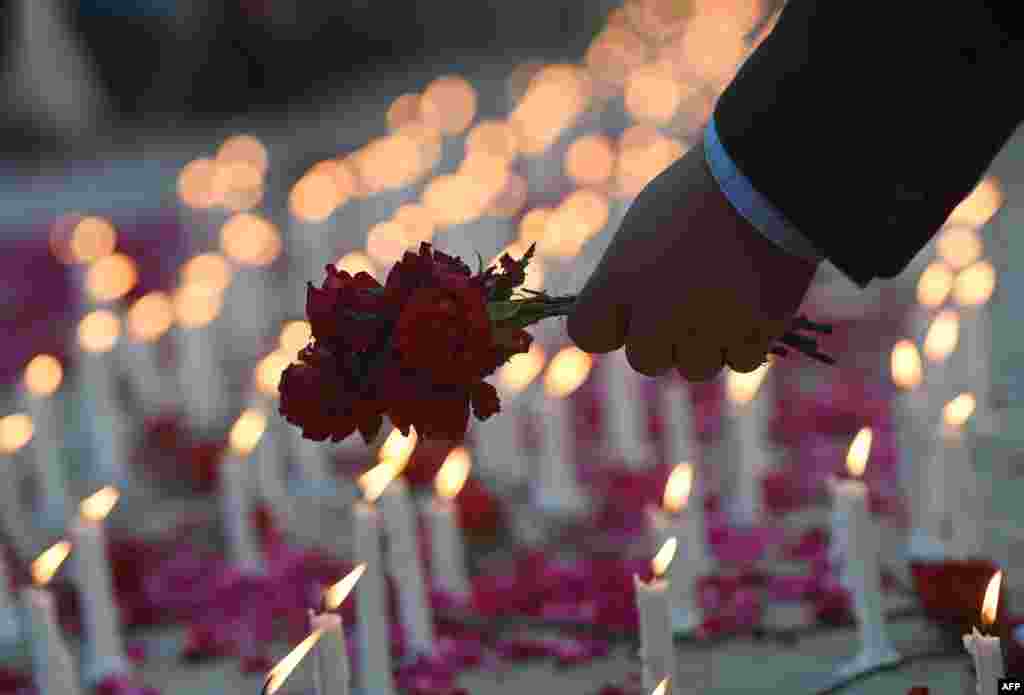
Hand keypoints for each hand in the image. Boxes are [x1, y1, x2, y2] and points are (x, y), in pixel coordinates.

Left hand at [566, 139, 817, 380]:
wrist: (768, 175)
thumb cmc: (697, 193)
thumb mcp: (641, 226)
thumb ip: (625, 278)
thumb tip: (625, 319)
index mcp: (621, 279)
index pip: (587, 335)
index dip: (607, 324)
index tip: (626, 310)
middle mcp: (660, 312)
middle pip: (644, 360)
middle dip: (659, 339)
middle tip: (683, 301)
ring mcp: (710, 326)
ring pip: (694, 368)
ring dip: (704, 344)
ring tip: (721, 298)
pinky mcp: (758, 330)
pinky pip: (740, 362)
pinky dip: (745, 340)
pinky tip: (750, 303)